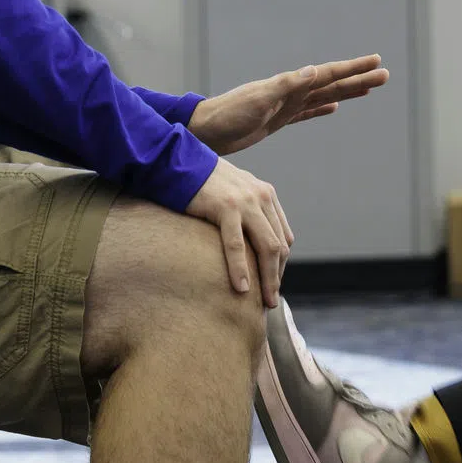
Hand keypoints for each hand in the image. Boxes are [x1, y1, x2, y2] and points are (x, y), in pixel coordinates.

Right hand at [185, 158, 292, 307]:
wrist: (179, 161)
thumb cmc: (202, 182)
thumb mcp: (233, 192)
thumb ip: (247, 211)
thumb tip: (250, 243)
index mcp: (265, 195)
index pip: (283, 236)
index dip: (280, 263)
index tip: (271, 282)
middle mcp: (261, 197)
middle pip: (278, 245)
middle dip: (277, 276)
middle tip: (271, 300)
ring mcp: (245, 202)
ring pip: (266, 247)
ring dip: (267, 278)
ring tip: (264, 300)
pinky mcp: (226, 208)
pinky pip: (236, 245)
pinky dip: (240, 269)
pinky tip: (241, 287)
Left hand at [188, 55, 387, 155]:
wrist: (205, 130)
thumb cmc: (228, 114)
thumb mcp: (259, 100)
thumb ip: (286, 85)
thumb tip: (314, 71)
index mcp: (289, 85)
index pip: (328, 74)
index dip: (353, 69)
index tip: (376, 62)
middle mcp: (290, 92)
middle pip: (333, 83)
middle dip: (358, 79)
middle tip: (385, 74)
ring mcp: (285, 106)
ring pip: (324, 96)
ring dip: (347, 92)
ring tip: (369, 88)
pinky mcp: (277, 120)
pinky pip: (307, 113)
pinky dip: (322, 109)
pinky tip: (333, 107)